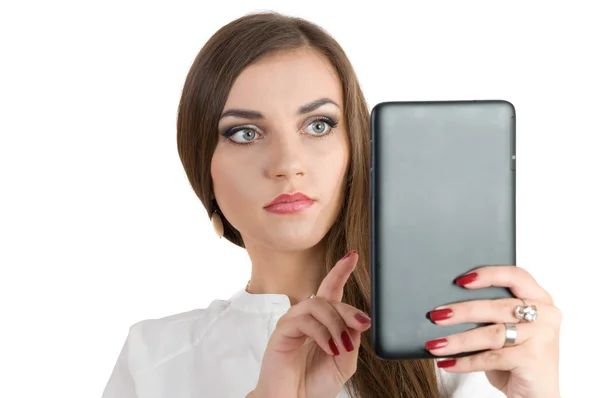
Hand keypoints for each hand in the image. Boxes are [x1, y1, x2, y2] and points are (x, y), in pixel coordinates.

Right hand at [250, 251, 371, 397]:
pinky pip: (304, 320)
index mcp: (322, 323)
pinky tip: (329, 347)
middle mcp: (307, 318)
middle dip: (348, 309)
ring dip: (335, 324)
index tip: (352, 256)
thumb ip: (352, 339)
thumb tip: (358, 320)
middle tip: (362, 324)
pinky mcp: (282, 331)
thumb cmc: (313, 385)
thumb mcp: (344, 362)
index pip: (331, 290)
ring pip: (317, 304)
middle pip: (329, 297)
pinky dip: (321, 333)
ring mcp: (293, 323)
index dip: (340, 271)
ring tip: (341, 346)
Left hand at [425, 266, 561, 397]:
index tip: (461, 281)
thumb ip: (491, 312)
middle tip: (437, 315)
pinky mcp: (533, 360)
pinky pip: (491, 357)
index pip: (516, 276)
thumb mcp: (507, 329)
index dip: (488, 274)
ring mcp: (542, 337)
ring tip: (435, 344)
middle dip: (462, 311)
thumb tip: (448, 303)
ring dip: (457, 340)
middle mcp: (546, 315)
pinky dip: (465, 361)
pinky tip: (447, 363)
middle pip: (497, 307)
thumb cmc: (517, 357)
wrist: (535, 394)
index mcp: (541, 299)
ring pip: (491, 334)